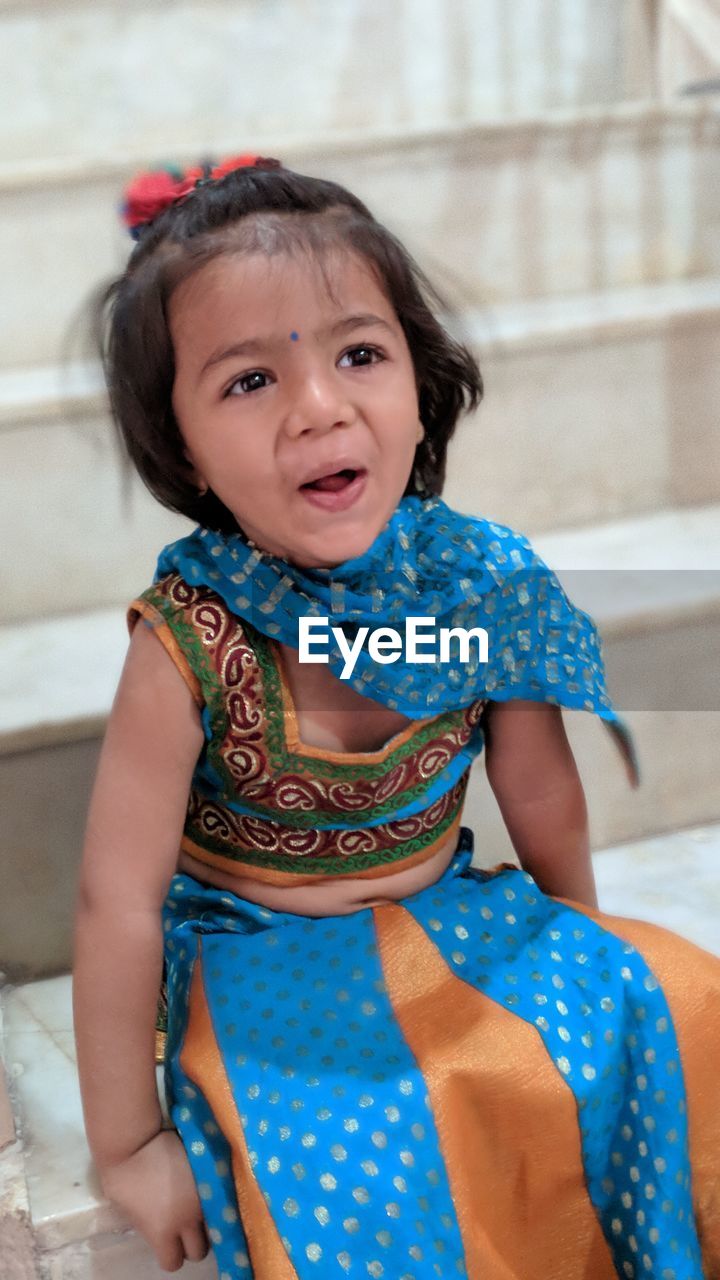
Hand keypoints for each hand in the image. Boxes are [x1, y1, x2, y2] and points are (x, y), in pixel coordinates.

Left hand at [100, 1129, 209, 1271]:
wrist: (133, 1140)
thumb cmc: (121, 1176)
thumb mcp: (127, 1213)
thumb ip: (148, 1228)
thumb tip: (158, 1230)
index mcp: (162, 1232)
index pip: (173, 1262)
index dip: (170, 1254)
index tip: (168, 1241)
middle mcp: (187, 1219)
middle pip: (199, 1250)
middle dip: (192, 1242)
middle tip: (185, 1225)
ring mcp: (202, 1195)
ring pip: (215, 1223)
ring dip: (207, 1221)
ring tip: (197, 1207)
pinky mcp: (211, 1174)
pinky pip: (221, 1196)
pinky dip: (216, 1197)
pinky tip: (206, 1189)